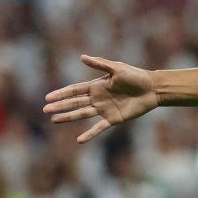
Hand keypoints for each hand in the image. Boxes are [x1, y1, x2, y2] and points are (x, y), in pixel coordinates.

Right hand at [44, 56, 159, 143]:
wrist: (152, 89)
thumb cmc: (136, 76)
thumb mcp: (117, 68)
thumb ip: (100, 64)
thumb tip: (81, 57)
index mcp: (96, 86)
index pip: (74, 90)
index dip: (61, 93)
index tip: (47, 98)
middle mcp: (98, 98)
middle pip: (75, 103)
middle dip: (60, 106)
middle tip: (45, 110)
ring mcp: (104, 109)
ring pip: (82, 114)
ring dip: (68, 117)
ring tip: (54, 120)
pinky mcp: (114, 119)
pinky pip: (99, 128)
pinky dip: (90, 134)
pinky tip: (79, 140)